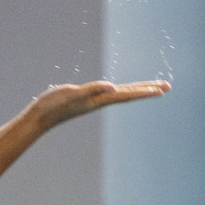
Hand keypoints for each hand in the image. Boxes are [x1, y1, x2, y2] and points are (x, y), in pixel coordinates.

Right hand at [28, 80, 169, 128]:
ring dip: (136, 90)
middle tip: (166, 87)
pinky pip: (110, 94)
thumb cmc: (53, 105)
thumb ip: (92, 90)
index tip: (162, 89)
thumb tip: (113, 88)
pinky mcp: (86, 99)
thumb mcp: (72, 94)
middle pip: (129, 95)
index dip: (145, 91)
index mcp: (99, 100)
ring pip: (121, 95)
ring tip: (150, 88)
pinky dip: (121, 91)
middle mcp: (99, 101)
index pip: (127, 94)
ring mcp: (93, 101)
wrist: (39, 118)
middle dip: (147, 90)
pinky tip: (121, 90)